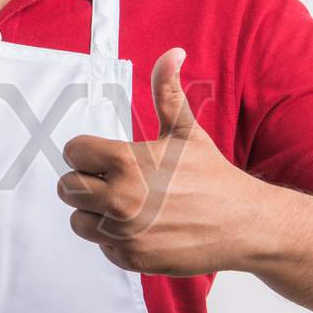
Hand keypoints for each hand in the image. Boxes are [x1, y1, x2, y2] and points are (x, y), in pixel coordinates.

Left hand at [56, 48, 265, 276]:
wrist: (245, 225)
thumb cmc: (214, 177)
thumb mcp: (187, 131)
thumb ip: (167, 92)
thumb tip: (172, 54)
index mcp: (127, 162)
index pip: (73, 153)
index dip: (87, 153)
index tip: (102, 157)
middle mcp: (121, 199)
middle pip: (67, 188)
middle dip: (85, 183)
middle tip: (112, 182)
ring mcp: (124, 232)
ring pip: (78, 220)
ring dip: (95, 213)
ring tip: (126, 205)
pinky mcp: (131, 258)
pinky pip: (101, 246)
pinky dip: (115, 239)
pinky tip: (141, 228)